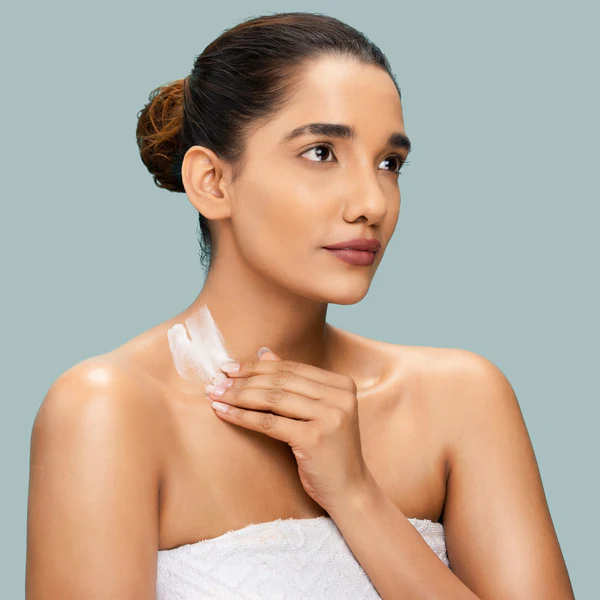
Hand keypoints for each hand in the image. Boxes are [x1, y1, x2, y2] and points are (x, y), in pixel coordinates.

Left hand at [205, 349, 372, 513]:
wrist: (350, 491)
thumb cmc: (329, 451)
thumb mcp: (315, 412)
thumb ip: (293, 383)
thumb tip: (263, 352)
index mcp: (342, 384)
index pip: (291, 368)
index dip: (257, 366)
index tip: (229, 367)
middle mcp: (340, 396)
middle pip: (281, 381)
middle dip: (244, 380)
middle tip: (216, 381)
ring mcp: (330, 417)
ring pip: (273, 399)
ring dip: (239, 396)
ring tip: (215, 395)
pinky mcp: (315, 438)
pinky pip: (270, 423)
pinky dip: (243, 416)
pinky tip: (224, 413)